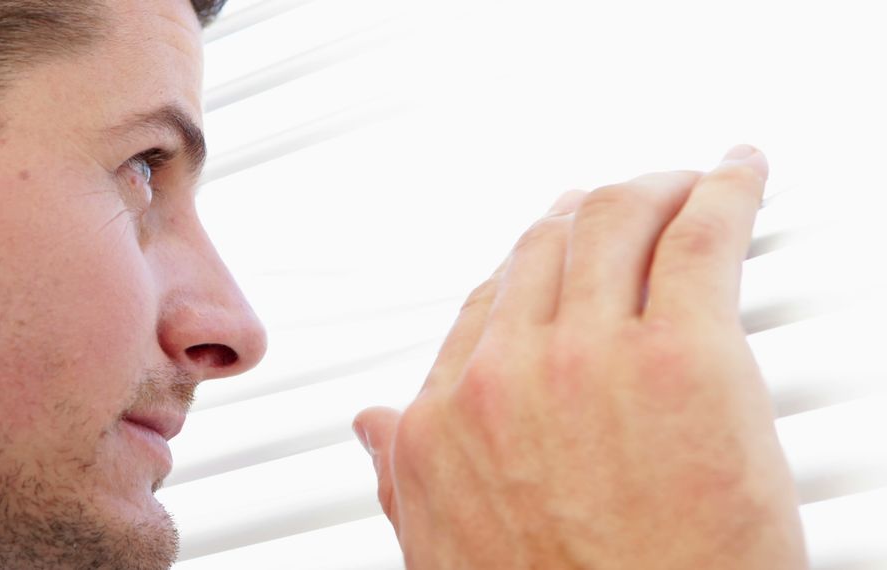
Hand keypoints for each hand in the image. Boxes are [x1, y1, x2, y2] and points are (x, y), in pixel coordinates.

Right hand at [353, 146, 807, 568]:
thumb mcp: (446, 550)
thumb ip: (404, 476)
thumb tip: (372, 426)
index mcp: (447, 421)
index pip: (484, 306)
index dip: (525, 268)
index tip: (551, 252)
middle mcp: (507, 375)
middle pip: (544, 250)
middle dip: (581, 214)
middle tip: (616, 201)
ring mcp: (591, 357)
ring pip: (613, 222)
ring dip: (650, 188)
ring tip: (681, 181)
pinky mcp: (688, 354)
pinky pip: (701, 235)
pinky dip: (724, 188)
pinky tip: (738, 171)